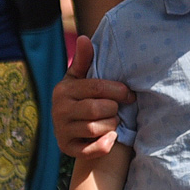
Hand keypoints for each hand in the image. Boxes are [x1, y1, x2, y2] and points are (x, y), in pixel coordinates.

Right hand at [54, 34, 132, 159]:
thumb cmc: (80, 97)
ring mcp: (61, 131)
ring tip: (113, 122)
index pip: (97, 87)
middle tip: (118, 110)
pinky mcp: (66, 149)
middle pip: (97, 109)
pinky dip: (104, 145)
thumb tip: (84, 38)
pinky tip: (111, 138)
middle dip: (114, 110)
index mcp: (63, 89)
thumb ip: (84, 60)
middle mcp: (58, 110)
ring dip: (111, 126)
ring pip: (95, 129)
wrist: (69, 126)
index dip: (118, 91)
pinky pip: (89, 151)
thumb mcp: (79, 79)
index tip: (130, 95)